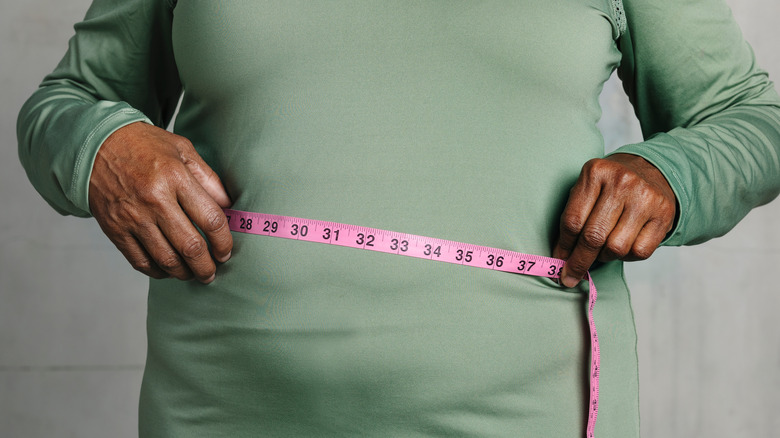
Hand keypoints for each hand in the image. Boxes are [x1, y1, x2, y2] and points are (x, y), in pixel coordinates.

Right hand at [88, 122, 232, 283]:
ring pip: (166, 259)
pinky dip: (158, 272)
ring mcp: (133, 217)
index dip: (224, 241)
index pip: (210, 219)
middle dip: (207, 266)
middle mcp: (154, 199)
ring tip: (194, 274)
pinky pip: (140, 261)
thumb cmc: (143, 146)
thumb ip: (208, 178)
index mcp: (175, 177)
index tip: (226, 250)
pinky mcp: (115, 229)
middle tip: (212, 271)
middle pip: (190, 246)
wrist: (94, 145)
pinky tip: (168, 269)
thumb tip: (229, 206)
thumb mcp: (182, 149)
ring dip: (185, 273)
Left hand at [552, 153, 676, 287]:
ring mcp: (645, 198)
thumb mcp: (588, 187)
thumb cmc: (610, 186)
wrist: (650, 172)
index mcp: (596, 173)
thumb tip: (562, 256)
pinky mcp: (663, 215)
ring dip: (603, 257)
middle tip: (570, 276)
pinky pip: (639, 252)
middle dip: (579, 262)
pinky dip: (626, 257)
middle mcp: (622, 183)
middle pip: (593, 236)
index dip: (563, 246)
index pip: (573, 220)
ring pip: (616, 248)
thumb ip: (574, 215)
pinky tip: (622, 247)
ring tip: (600, 252)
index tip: (559, 261)